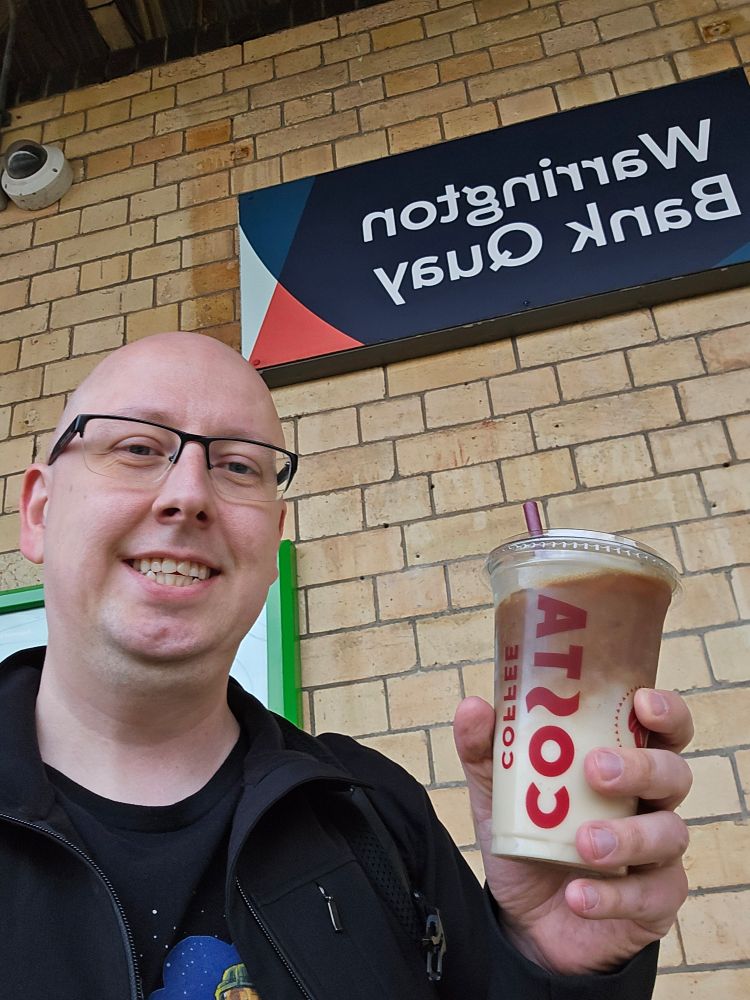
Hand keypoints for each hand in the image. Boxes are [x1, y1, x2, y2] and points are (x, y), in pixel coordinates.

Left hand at [453, 688, 692, 974]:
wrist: (526, 918)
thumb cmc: (528, 837)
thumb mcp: (499, 793)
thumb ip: (485, 750)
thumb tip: (473, 706)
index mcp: (623, 761)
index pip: (662, 727)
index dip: (666, 711)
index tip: (641, 704)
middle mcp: (648, 801)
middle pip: (674, 772)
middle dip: (642, 767)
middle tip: (596, 771)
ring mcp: (657, 852)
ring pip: (669, 833)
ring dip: (629, 836)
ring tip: (584, 844)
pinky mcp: (656, 900)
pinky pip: (652, 895)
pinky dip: (614, 895)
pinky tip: (579, 895)